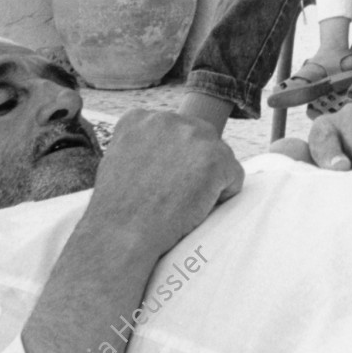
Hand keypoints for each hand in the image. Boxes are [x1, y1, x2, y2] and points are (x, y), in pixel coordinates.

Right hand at [89, 107, 243, 258]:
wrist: (122, 234)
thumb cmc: (116, 211)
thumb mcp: (117, 162)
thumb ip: (142, 147)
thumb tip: (167, 153)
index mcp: (139, 118)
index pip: (172, 131)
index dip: (171, 160)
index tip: (159, 182)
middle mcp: (167, 119)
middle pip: (199, 138)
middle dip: (194, 165)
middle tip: (176, 196)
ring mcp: (194, 135)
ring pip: (219, 155)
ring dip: (209, 180)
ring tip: (184, 203)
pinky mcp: (216, 158)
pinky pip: (234, 175)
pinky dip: (224, 194)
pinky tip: (201, 208)